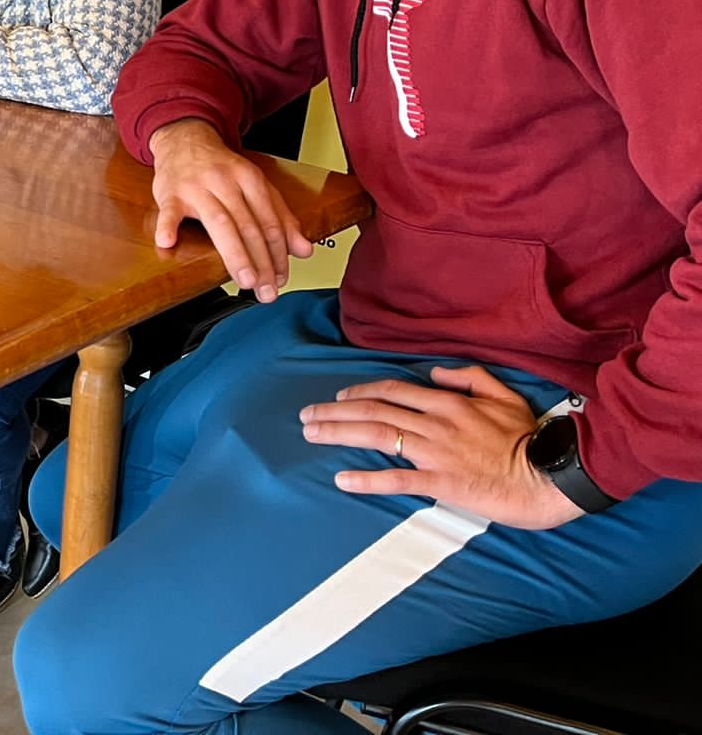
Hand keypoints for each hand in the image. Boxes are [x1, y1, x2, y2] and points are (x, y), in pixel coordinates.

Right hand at [148, 118, 312, 301]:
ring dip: (234, 254)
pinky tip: (167, 242)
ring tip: (245, 281)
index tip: (282, 278)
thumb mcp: (255, 185)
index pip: (269, 221)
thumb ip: (280, 217)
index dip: (278, 253)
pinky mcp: (170, 192)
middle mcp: (225, 181)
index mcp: (249, 178)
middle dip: (261, 262)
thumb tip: (304, 250)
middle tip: (267, 290)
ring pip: (219, 222)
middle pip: (248, 225)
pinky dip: (167, 226)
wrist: (184, 139)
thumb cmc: (220, 168)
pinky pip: (168, 210)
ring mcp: (196, 186)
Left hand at [300, 365, 584, 528]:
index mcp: (448, 402)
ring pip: (377, 437)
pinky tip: (343, 480)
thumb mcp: (503, 394)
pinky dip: (367, 479)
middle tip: (306, 415)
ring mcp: (436, 453)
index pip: (392, 391)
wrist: (550, 476)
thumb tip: (435, 373)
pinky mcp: (442, 483)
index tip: (338, 396)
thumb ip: (468, 377)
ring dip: (339, 434)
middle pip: (373, 411)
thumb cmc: (529, 438)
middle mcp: (435, 423)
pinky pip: (398, 480)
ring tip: (311, 435)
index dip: (359, 392)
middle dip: (335, 411)